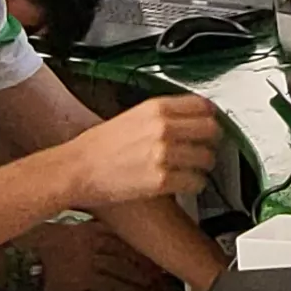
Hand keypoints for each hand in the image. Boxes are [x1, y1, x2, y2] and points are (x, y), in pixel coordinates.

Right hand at [13, 220, 178, 290]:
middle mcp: (89, 243)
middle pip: (125, 249)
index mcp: (82, 227)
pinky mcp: (83, 284)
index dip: (136, 238)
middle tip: (163, 267)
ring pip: (124, 267)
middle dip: (145, 259)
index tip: (151, 243)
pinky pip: (113, 287)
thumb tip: (75, 232)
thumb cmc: (26, 246)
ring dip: (143, 277)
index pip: (117, 232)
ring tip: (160, 285)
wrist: (15, 262)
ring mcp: (88, 262)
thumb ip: (69, 229)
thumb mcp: (49, 228)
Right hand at [52, 95, 219, 211]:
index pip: (203, 105)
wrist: (77, 169)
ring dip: (205, 166)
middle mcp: (162, 128)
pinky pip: (196, 182)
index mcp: (155, 108)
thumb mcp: (132, 117)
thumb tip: (188, 118)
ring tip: (195, 169)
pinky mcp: (162, 180)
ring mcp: (163, 154)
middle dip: (213, 141)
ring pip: (208, 158)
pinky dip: (195, 185)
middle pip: (211, 130)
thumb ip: (162, 115)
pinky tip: (186, 184)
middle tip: (207, 148)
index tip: (211, 123)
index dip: (211, 117)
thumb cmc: (98, 146)